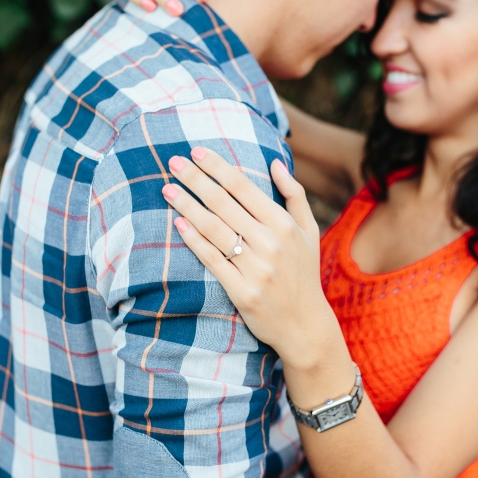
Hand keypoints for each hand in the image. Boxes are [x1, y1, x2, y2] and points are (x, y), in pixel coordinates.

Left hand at [161, 148, 342, 370]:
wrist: (305, 325)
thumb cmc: (303, 273)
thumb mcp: (309, 232)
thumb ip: (294, 195)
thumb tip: (275, 163)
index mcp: (283, 225)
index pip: (243, 187)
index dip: (217, 167)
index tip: (196, 152)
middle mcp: (270, 244)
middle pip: (223, 203)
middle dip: (195, 179)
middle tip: (174, 162)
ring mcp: (255, 268)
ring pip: (213, 228)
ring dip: (187, 205)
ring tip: (167, 189)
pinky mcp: (241, 291)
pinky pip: (212, 260)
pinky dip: (194, 240)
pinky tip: (179, 224)